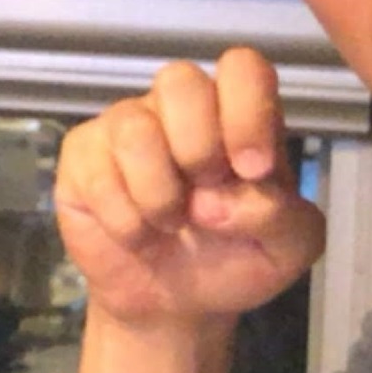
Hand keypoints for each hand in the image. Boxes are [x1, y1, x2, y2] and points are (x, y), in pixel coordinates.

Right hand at [56, 47, 329, 328]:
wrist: (172, 305)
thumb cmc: (234, 261)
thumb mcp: (287, 249)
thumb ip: (282, 215)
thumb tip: (216, 202)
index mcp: (239, 117)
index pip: (242, 68)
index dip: (246, 110)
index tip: (251, 170)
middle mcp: (182, 110)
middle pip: (180, 79)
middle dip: (196, 149)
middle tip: (205, 200)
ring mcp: (128, 127)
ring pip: (134, 126)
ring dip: (158, 193)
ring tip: (170, 225)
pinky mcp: (84, 155)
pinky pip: (96, 168)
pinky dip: (123, 217)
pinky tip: (136, 234)